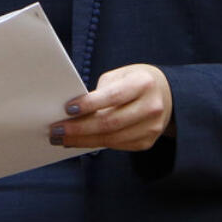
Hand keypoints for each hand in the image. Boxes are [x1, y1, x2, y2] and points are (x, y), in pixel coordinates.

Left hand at [50, 63, 173, 150]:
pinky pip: (116, 145)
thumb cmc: (132, 81)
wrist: (165, 94)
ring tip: (61, 138)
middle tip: (56, 130)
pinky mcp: (147, 141)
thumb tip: (72, 112)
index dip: (89, 104)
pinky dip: (95, 144)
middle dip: (79, 128)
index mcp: (143, 84)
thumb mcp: (118, 76)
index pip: (113, 96)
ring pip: (112, 138)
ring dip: (83, 140)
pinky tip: (78, 141)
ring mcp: (152, 127)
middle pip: (110, 122)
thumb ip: (100, 91)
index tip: (67, 109)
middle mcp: (151, 107)